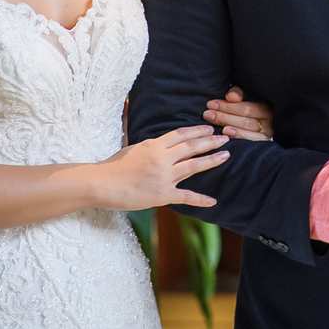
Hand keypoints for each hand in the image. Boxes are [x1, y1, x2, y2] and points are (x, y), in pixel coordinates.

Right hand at [98, 125, 228, 210]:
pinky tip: (213, 201)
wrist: (102, 184)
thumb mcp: (132, 146)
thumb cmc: (113, 166)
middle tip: (226, 137)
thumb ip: (147, 141)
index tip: (209, 128)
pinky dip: (200, 199)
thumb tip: (146, 127)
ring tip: (226, 155)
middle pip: (192, 147)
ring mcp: (164, 176)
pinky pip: (186, 196)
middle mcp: (163, 158)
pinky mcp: (162, 195)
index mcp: (155, 145)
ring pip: (194, 165)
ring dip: (212, 160)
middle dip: (210, 141)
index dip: (197, 131)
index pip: (181, 134)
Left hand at [204, 86, 273, 140]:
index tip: (211, 104)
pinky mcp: (266, 143)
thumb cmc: (251, 112)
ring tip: (214, 121)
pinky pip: (252, 139)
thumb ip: (239, 94)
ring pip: (248, 126)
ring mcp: (269, 132)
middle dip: (225, 114)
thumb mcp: (247, 99)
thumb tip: (231, 96)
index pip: (246, 106)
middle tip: (207, 113)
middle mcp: (270, 119)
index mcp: (266, 106)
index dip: (228, 105)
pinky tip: (227, 132)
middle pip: (245, 116)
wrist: (268, 131)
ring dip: (229, 123)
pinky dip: (239, 135)